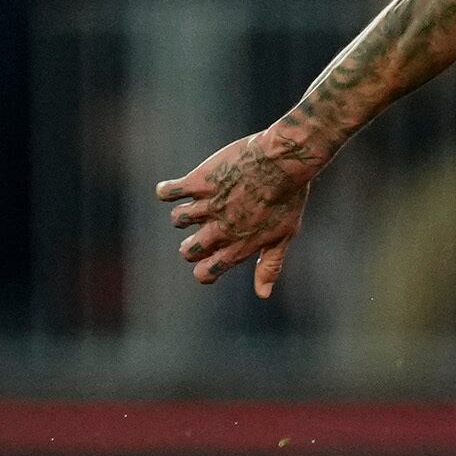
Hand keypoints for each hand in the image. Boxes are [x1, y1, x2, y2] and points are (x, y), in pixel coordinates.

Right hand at [156, 127, 324, 296]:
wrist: (284, 161)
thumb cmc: (289, 198)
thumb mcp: (285, 235)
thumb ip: (270, 265)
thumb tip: (263, 295)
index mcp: (240, 245)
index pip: (207, 271)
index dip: (203, 270)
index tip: (205, 262)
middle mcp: (221, 229)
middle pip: (188, 251)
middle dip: (190, 246)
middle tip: (201, 232)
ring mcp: (208, 205)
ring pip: (177, 220)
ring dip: (184, 214)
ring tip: (201, 202)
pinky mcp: (199, 182)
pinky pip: (168, 193)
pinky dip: (166, 191)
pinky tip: (175, 188)